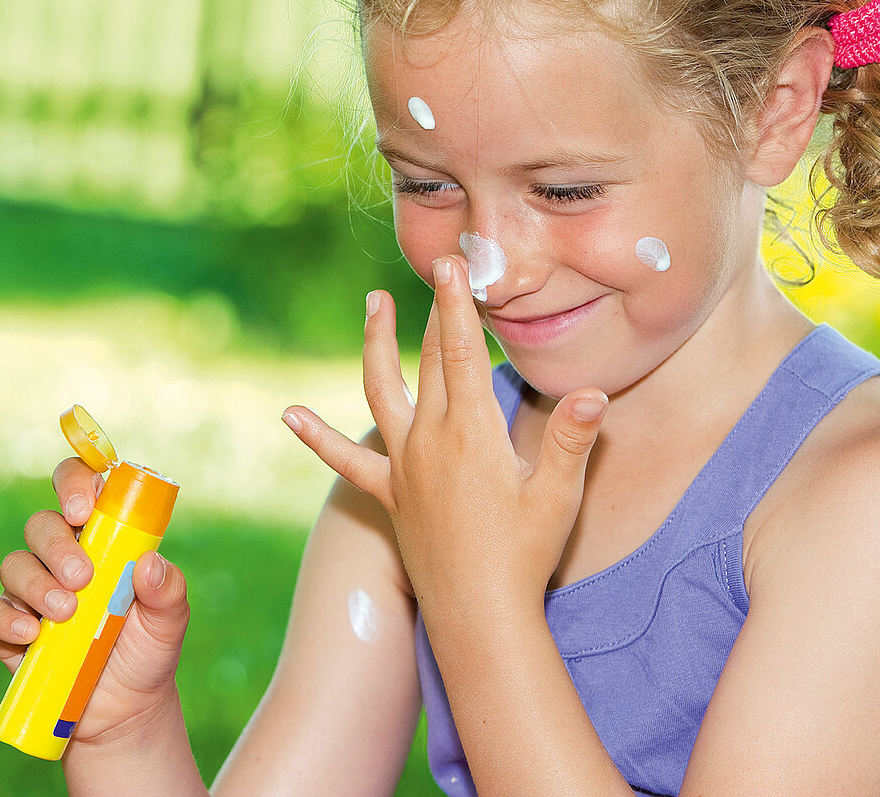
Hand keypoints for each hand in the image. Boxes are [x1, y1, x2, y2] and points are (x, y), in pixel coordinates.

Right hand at [0, 456, 190, 743]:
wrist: (122, 710)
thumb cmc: (146, 651)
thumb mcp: (170, 623)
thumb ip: (169, 591)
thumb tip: (151, 563)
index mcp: (100, 538)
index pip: (80, 487)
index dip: (75, 484)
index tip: (83, 510)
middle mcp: (61, 555)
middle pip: (41, 525)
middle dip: (57, 547)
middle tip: (82, 578)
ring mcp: (31, 590)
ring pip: (14, 564)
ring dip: (36, 585)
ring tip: (65, 613)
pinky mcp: (8, 626)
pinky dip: (4, 617)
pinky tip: (29, 634)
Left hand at [284, 256, 606, 617]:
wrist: (478, 615)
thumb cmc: (525, 556)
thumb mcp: (557, 496)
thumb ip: (570, 440)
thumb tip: (592, 393)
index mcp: (471, 433)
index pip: (459, 352)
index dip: (455, 304)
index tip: (451, 264)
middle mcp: (430, 441)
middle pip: (427, 362)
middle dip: (430, 312)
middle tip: (433, 268)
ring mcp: (403, 467)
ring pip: (381, 392)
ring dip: (376, 346)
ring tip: (373, 305)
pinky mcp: (388, 495)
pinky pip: (345, 459)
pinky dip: (315, 436)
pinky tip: (287, 414)